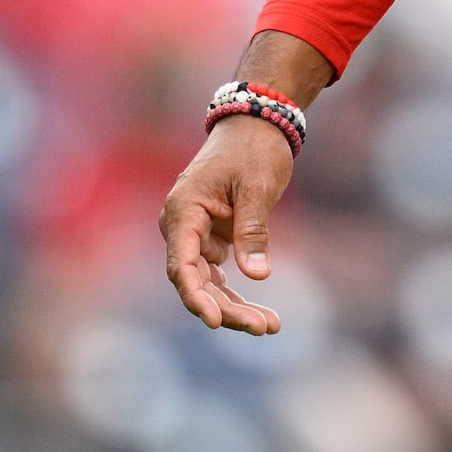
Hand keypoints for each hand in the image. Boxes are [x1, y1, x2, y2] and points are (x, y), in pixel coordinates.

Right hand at [159, 116, 294, 334]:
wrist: (257, 124)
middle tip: (263, 327)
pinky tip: (265, 316)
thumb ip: (253, 229)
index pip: (182, 264)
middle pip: (196, 281)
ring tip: (269, 326)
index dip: (195, 296)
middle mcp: (181, 227)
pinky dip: (238, 294)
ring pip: (208, 284)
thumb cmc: (253, 149)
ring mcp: (195, 235)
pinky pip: (219, 276)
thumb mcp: (257, 186)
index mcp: (183, 210)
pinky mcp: (212, 239)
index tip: (214, 321)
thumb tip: (256, 274)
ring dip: (235, 307)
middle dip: (227, 308)